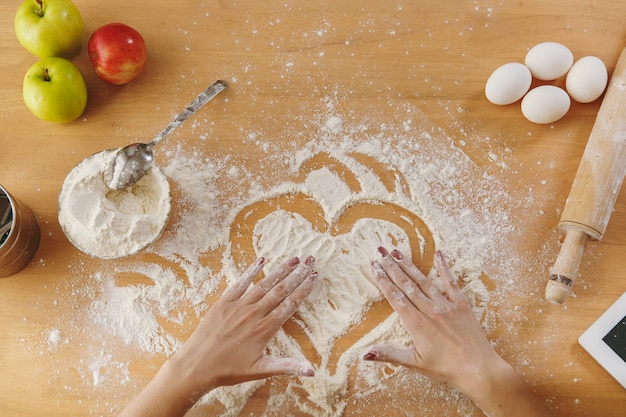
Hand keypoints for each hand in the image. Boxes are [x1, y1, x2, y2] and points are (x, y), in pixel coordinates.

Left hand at [118, 255, 317, 416]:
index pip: (289, 305)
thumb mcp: (260, 371)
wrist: (197, 366)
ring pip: (264, 284)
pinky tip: (261, 261)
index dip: (303, 290)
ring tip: (294, 259)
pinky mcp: (223, 303)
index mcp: (265, 329)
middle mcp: (253, 314)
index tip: (314, 277)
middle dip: (297, 275)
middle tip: (310, 261)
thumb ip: (287, 367)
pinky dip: (251, 271)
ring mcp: (238, 306)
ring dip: (280, 270)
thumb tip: (312, 371)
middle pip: (280, 290)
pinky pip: (240, 284)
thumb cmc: (228, 370)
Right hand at [364, 247, 551, 416]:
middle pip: (406, 284)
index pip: (395, 296)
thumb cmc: (447, 370)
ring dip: (409, 265)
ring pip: (423, 281)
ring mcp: (446, 305)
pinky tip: (438, 254)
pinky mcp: (462, 305)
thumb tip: (365, 354)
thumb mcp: (415, 364)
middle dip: (391, 267)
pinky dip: (444, 268)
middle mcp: (429, 310)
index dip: (383, 280)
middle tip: (381, 252)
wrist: (479, 370)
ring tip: (397, 252)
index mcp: (416, 323)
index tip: (374, 266)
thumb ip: (389, 354)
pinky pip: (451, 282)